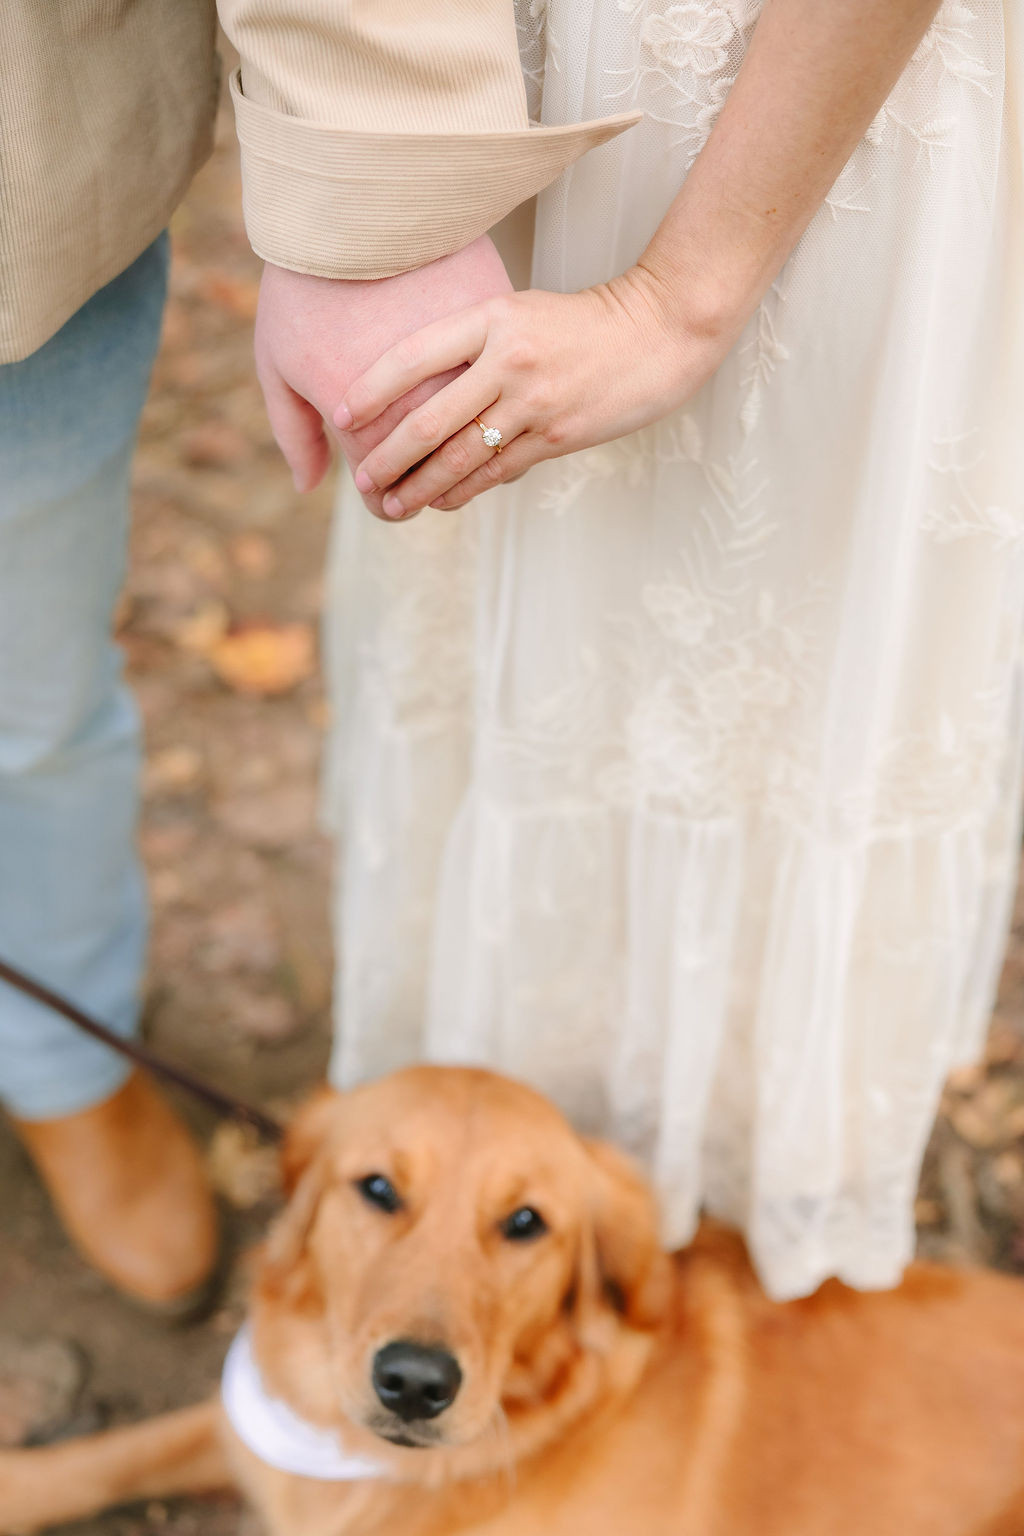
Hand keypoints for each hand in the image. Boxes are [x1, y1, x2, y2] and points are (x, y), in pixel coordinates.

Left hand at [332, 267, 733, 519]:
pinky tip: (439, 503)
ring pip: (459, 458)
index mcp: (491, 319)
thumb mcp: (520, 312)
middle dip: (387, 458)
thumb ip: (473, 344)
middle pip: (428, 421)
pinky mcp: (557, 437)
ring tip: (389, 505)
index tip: (338, 416)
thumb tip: (418, 387)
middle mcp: (507, 360)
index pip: (411, 357)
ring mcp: (533, 402)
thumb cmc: (582, 323)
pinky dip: (462, 492)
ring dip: (418, 488)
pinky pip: (496, 474)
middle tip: (360, 481)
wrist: (658, 331)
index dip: (369, 390)